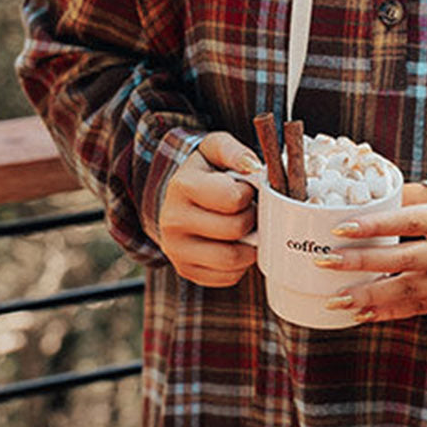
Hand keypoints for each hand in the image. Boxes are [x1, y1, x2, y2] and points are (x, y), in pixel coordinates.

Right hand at [158, 131, 259, 286]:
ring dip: (249, 245)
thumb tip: (253, 166)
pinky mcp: (186, 270)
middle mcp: (173, 220)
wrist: (178, 199)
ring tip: (245, 229)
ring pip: (232, 259)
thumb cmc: (205, 172)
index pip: (233, 198)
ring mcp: (176, 250)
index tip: (243, 190)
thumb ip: (233, 150)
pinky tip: (234, 244)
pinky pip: (228, 277)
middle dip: (251, 219)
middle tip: (248, 210)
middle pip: (235, 229)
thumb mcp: (214, 149)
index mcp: (182, 186)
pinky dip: (240, 264)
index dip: (248, 194)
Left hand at [316, 184, 426, 322]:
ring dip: (368, 296)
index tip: (341, 227)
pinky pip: (415, 309)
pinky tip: (360, 313)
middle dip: (361, 262)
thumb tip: (370, 193)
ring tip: (335, 298)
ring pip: (407, 290)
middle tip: (326, 260)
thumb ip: (409, 195)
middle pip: (404, 258)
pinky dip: (386, 313)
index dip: (375, 225)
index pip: (410, 220)